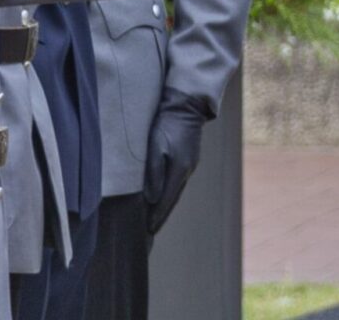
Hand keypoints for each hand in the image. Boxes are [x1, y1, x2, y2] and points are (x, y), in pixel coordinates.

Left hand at [144, 88, 211, 233]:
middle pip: (172, 200)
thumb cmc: (167, 124)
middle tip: (150, 233)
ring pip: (175, 192)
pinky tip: (162, 197)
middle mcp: (187, 171)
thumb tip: (150, 198)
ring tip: (155, 220)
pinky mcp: (188, 160)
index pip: (166, 201)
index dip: (156, 217)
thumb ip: (153, 173)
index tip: (148, 232)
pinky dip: (169, 194)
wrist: (185, 106)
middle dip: (161, 217)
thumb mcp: (155, 146)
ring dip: (165, 207)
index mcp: (179, 170)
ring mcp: (189, 165)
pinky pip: (177, 183)